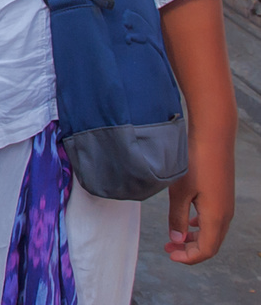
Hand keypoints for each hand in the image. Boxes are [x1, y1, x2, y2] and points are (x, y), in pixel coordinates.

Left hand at [165, 124, 233, 263]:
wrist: (213, 137)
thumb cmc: (194, 162)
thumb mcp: (179, 192)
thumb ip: (176, 217)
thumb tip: (176, 239)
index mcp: (216, 217)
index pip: (206, 250)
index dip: (188, 258)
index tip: (169, 254)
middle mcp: (225, 214)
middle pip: (210, 244)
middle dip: (189, 250)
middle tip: (168, 247)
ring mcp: (226, 204)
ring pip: (212, 232)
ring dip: (194, 238)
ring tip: (174, 237)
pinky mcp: (222, 195)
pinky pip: (213, 219)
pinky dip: (200, 226)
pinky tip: (187, 221)